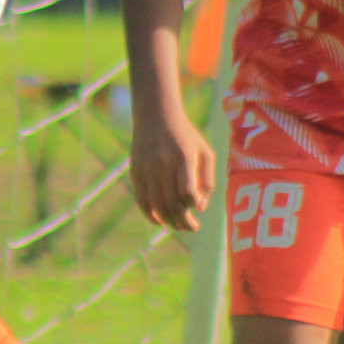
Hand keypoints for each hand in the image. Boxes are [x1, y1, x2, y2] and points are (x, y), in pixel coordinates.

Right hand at [129, 109, 216, 230]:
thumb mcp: (205, 152)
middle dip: (183, 221)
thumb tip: (199, 208)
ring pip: (157, 205)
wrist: (156, 115)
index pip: (186, 192)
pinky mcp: (136, 172)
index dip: (192, 205)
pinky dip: (151, 215)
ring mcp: (147, 168)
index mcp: (184, 156)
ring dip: (169, 222)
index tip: (197, 209)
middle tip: (191, 228)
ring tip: (178, 226)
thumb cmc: (186, 137)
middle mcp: (163, 163)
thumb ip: (208, 180)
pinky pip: (142, 200)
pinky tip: (160, 222)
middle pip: (172, 203)